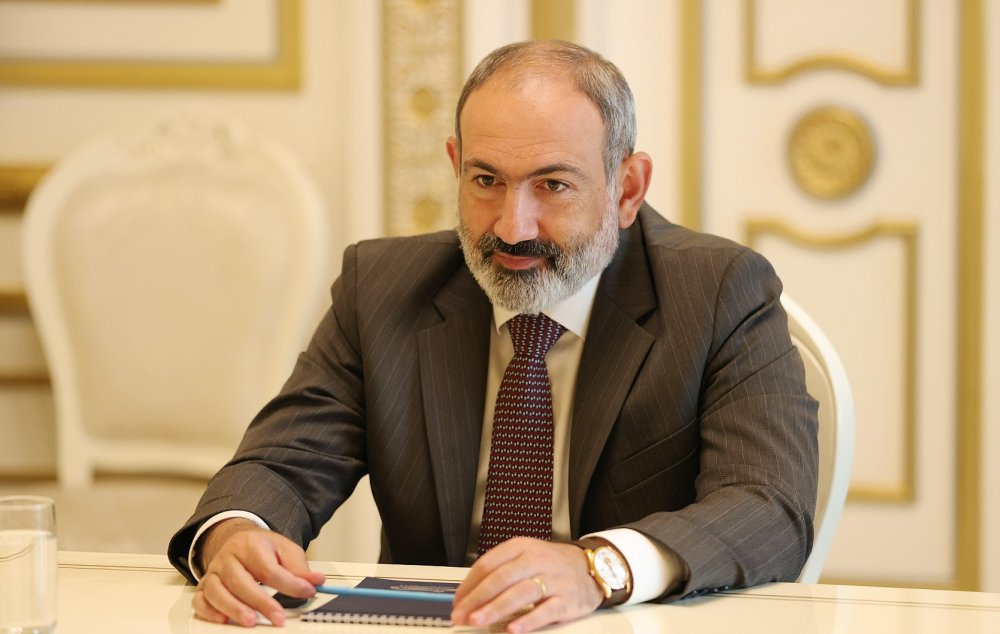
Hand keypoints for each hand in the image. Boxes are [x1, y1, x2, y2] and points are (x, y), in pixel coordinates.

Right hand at [192, 518, 324, 626]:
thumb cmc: (262, 548)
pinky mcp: (204, 585)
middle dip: (260, 602)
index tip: (306, 593)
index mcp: (250, 545)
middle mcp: (228, 558)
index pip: (268, 568)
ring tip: (251, 621)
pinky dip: (209, 611)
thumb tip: (316, 582)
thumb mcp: (285, 550)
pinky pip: (200, 599)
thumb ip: (299, 568)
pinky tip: (223, 620)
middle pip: (240, 581)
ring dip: (234, 608)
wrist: (238, 540)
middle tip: (278, 617)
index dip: (288, 584)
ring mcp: (214, 572)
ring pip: (217, 591)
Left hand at [451, 537, 602, 632]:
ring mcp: (553, 579)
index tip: (457, 602)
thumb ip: (499, 572)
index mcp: (521, 547)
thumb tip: (468, 595)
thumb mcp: (525, 557)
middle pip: (501, 578)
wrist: (590, 567)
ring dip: (496, 608)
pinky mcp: (567, 599)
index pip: (488, 564)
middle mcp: (536, 560)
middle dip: (477, 598)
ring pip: (521, 593)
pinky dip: (528, 621)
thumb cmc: (551, 565)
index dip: (469, 585)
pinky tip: (513, 630)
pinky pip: (546, 610)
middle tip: (462, 615)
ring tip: (479, 620)